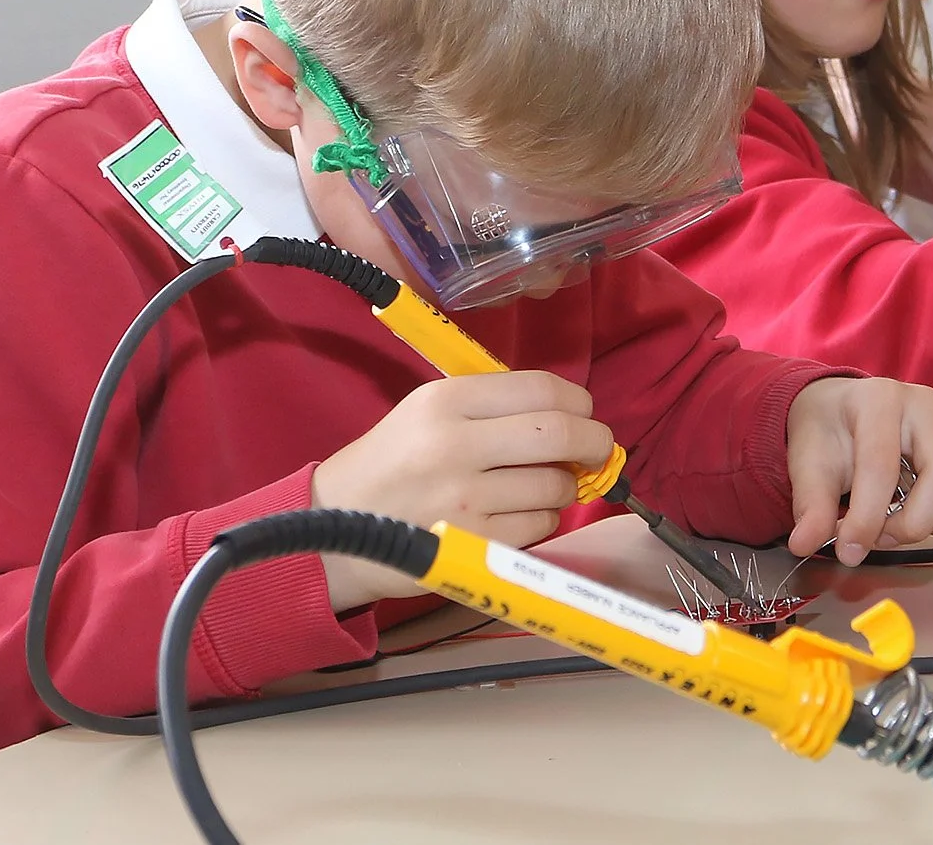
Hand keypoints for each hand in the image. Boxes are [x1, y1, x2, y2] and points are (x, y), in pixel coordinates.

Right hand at [311, 371, 612, 610]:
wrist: (336, 527)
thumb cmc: (392, 463)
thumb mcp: (428, 412)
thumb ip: (494, 405)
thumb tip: (572, 413)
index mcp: (445, 401)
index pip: (541, 388)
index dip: (578, 401)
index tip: (584, 413)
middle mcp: (455, 445)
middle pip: (559, 432)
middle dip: (594, 441)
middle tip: (596, 450)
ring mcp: (463, 499)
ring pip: (554, 484)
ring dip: (564, 486)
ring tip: (544, 484)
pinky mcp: (471, 544)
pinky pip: (539, 525)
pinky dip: (543, 518)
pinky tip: (520, 513)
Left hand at [784, 378, 932, 563]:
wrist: (844, 411)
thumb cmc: (829, 433)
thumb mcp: (807, 464)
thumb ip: (810, 505)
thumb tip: (804, 544)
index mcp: (880, 400)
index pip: (883, 464)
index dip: (867, 517)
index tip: (848, 551)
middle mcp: (927, 404)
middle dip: (914, 523)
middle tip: (880, 538)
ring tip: (900, 527)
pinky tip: (929, 520)